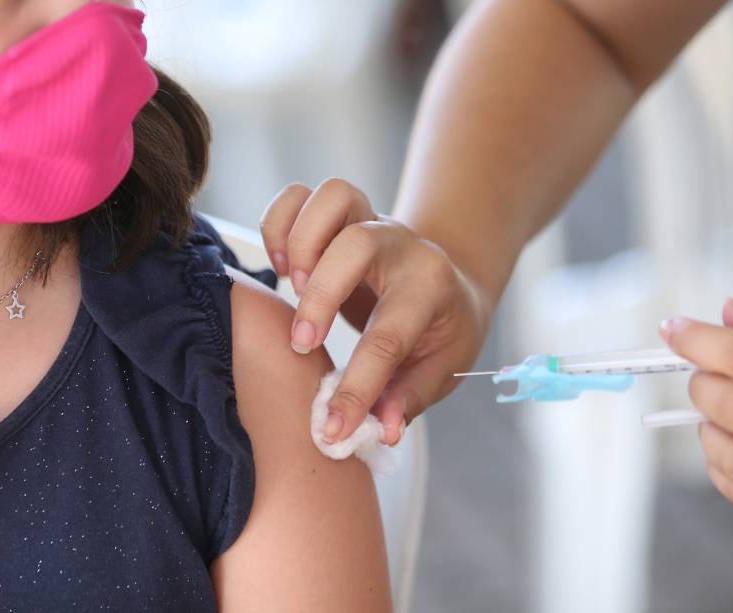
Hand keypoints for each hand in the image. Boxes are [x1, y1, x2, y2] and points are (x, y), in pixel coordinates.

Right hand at [260, 179, 492, 444]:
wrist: (451, 279)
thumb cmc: (442, 331)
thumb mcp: (439, 370)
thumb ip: (406, 399)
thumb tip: (377, 432)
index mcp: (431, 291)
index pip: (389, 340)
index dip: (357, 389)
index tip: (331, 428)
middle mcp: (400, 246)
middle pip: (356, 244)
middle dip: (319, 295)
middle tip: (302, 342)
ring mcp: (370, 219)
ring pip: (333, 196)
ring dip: (300, 241)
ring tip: (290, 286)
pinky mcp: (342, 212)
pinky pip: (301, 194)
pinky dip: (280, 222)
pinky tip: (281, 264)